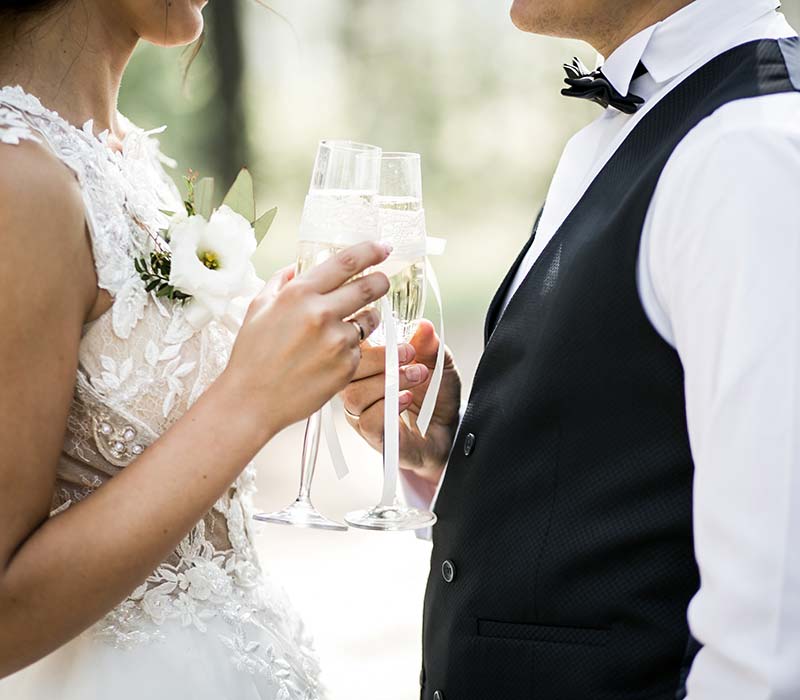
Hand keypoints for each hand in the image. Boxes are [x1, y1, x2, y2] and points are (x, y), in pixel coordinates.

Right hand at [222, 241, 391, 438]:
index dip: (371, 251)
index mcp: (300, 294)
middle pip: (370, 287)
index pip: (347, 262)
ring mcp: (337, 341)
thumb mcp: (258, 308)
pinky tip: (329, 357)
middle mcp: (322, 314)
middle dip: (381, 281)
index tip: (383, 247)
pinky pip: (360, 349)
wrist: (252, 401)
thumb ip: (281, 282)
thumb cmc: (252, 356)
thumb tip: (297, 267)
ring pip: (370, 320)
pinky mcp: (347, 366)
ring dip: (366, 318)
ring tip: (345, 327)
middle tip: (382, 281)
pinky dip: (351, 348)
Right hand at [342, 320, 460, 484]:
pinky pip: (368, 421)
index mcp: (367, 368)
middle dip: (378, 358)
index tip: (388, 331)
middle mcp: (360, 390)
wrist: (450, 432)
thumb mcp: (438, 364)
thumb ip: (429, 345)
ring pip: (354, 396)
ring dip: (387, 382)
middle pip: (345, 371)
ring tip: (416, 376)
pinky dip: (388, 407)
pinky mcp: (375, 437)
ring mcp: (363, 415)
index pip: (347, 349)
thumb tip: (424, 326)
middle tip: (408, 354)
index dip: (360, 337)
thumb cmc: (436, 398)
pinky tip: (406, 399)